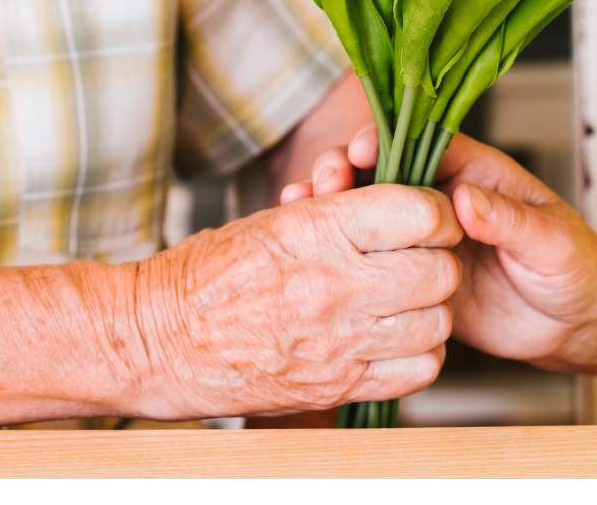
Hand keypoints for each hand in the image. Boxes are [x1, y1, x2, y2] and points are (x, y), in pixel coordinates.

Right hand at [131, 184, 460, 418]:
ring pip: (436, 324)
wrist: (158, 339)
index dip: (438, 214)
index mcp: (319, 231)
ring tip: (405, 302)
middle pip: (439, 272)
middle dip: (437, 262)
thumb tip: (405, 210)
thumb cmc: (210, 274)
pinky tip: (396, 340)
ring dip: (430, 311)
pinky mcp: (335, 386)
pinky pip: (416, 371)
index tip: (431, 218)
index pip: (422, 214)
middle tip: (419, 260)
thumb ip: (344, 214)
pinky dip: (418, 355)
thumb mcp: (276, 220)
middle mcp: (335, 285)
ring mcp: (338, 341)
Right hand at [284, 128, 596, 372]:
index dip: (388, 141)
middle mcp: (443, 201)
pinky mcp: (414, 280)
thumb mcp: (552, 242)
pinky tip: (315, 258)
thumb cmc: (577, 269)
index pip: (423, 144)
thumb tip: (466, 201)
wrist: (577, 326)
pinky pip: (374, 263)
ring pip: (370, 218)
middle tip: (323, 182)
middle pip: (384, 174)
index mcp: (475, 174)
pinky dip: (343, 257)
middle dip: (348, 172)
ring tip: (303, 210)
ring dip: (336, 212)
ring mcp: (425, 242)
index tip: (358, 150)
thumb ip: (510, 219)